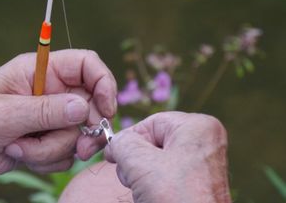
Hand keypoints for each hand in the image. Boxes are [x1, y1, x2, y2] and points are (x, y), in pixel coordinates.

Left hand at [0, 49, 116, 178]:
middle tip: (80, 147)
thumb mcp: (3, 113)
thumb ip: (45, 111)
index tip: (105, 110)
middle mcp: (48, 92)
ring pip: (76, 135)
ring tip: (19, 146)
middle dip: (85, 130)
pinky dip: (46, 160)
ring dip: (52, 149)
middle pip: (90, 105)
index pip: (85, 65)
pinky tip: (19, 154)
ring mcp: (47, 119)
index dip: (103, 83)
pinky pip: (64, 154)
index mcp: (39, 71)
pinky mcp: (43, 141)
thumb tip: (83, 107)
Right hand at [104, 112, 230, 202]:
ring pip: (156, 161)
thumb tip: (115, 142)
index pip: (149, 123)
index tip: (115, 159)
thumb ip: (121, 143)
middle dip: (136, 162)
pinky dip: (154, 186)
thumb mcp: (139, 162)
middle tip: (135, 179)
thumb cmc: (176, 198)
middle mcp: (204, 141)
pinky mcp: (198, 183)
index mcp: (196, 126)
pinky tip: (153, 197)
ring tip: (147, 192)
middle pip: (152, 142)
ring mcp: (202, 163)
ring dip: (142, 177)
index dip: (129, 141)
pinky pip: (167, 176)